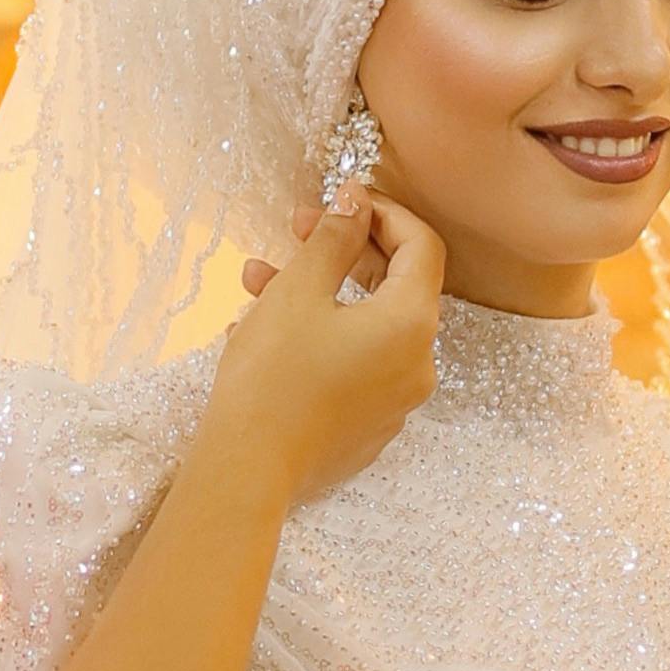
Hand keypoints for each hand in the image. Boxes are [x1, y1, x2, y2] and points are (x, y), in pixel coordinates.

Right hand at [209, 190, 445, 505]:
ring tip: (255, 281)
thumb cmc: (273, 375)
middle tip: (295, 230)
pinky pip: (352, 365)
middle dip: (343, 251)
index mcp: (412, 324)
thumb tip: (355, 202)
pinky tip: (262, 332)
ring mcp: (394, 402)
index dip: (383, 213)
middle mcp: (417, 364)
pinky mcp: (366, 428)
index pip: (422, 247)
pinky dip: (320, 338)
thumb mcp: (299, 290)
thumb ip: (334, 238)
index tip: (341, 200)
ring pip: (364, 327)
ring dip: (318, 294)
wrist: (247, 470)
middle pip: (395, 287)